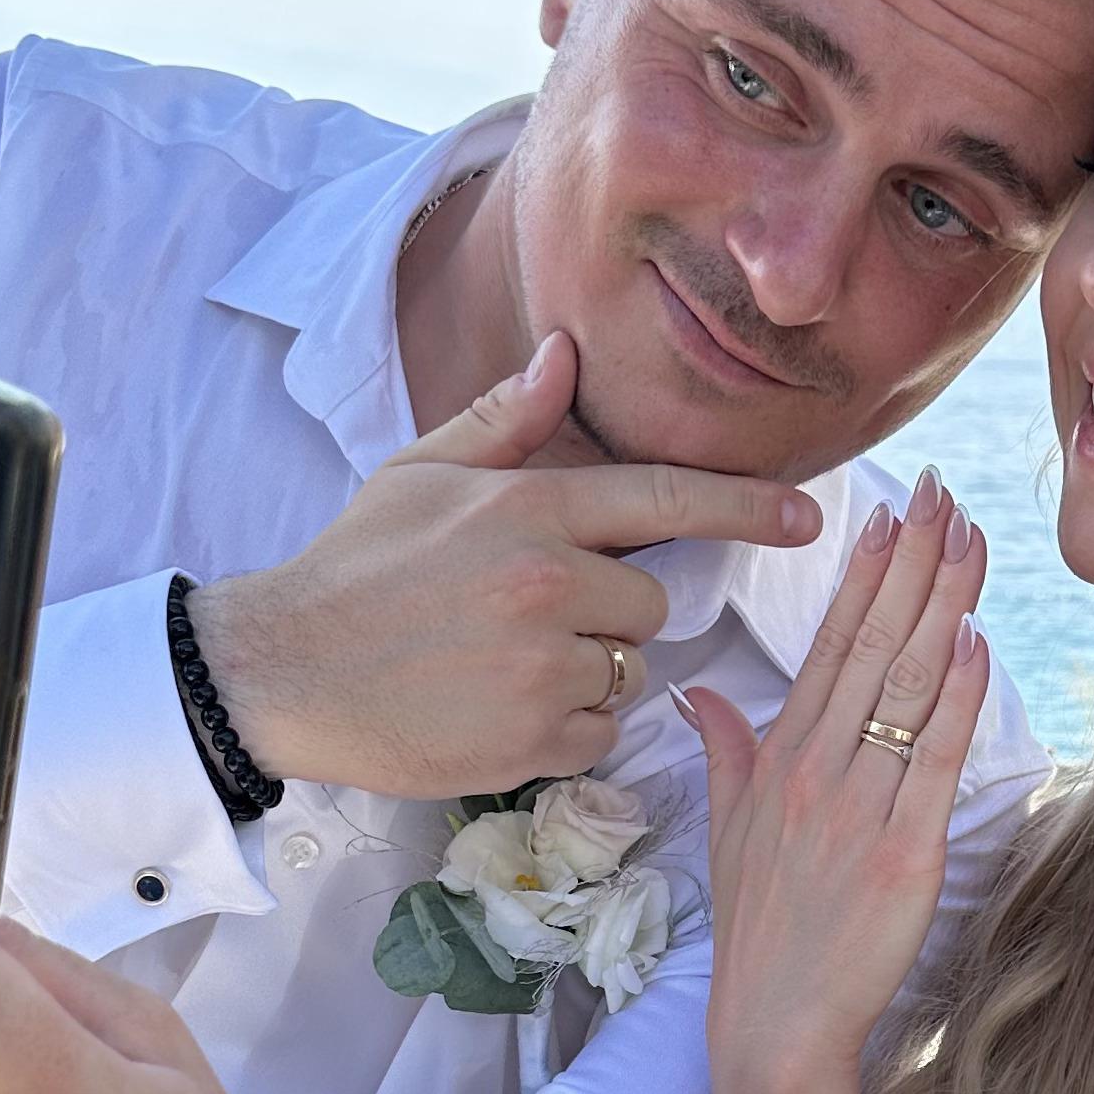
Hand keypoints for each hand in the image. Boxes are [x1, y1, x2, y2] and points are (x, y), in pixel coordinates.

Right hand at [193, 331, 823, 799]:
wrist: (285, 670)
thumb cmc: (355, 569)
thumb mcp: (420, 475)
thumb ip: (503, 422)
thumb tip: (563, 354)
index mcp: (530, 510)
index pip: (666, 499)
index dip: (745, 507)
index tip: (808, 516)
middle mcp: (549, 584)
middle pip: (649, 605)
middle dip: (606, 615)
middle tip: (522, 618)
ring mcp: (545, 667)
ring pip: (625, 673)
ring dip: (584, 675)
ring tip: (498, 665)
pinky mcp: (535, 739)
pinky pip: (599, 734)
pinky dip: (561, 729)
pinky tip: (495, 709)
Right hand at [681, 470, 990, 1084]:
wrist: (773, 1027)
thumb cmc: (759, 935)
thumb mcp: (728, 834)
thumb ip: (723, 755)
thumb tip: (703, 697)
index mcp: (778, 758)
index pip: (827, 644)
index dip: (863, 574)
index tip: (891, 511)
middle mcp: (815, 770)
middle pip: (872, 645)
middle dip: (912, 562)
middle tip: (944, 493)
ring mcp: (858, 807)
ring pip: (907, 685)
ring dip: (944, 605)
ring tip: (972, 538)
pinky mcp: (902, 851)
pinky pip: (934, 758)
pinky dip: (957, 696)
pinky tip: (975, 640)